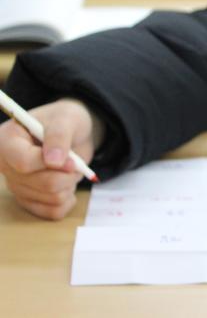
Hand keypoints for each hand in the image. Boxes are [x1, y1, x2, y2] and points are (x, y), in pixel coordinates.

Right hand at [0, 99, 96, 219]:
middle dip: (66, 175)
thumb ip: (59, 136)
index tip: (72, 161)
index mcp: (6, 141)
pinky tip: (69, 186)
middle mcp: (6, 166)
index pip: (24, 163)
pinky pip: (52, 211)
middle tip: (76, 163)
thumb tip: (53, 161)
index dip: (51, 164)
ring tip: (71, 170)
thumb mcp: (66, 119)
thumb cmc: (65, 120)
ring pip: (50, 198)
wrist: (72, 133)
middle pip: (40, 183)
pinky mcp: (29, 199)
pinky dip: (68, 201)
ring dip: (69, 185)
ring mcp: (16, 184)